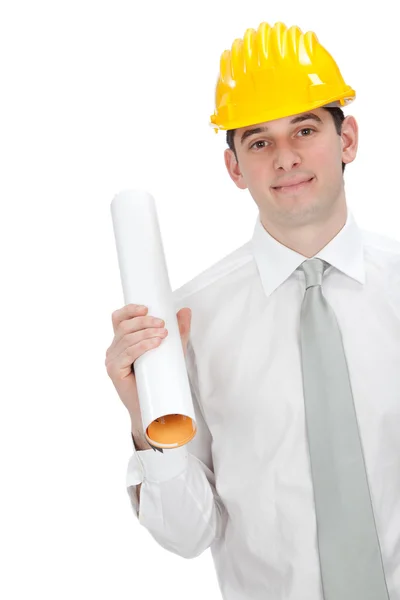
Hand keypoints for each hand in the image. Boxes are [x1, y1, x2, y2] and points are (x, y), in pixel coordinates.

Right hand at [105, 304, 191, 422]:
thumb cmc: (160, 379)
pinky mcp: (114, 371)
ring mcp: (112, 360)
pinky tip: (154, 343)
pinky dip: (141, 346)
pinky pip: (127, 353)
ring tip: (163, 334)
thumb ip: (179, 331)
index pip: (119, 318)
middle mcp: (113, 349)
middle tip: (163, 324)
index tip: (147, 308)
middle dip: (144, 322)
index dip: (130, 310)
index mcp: (122, 341)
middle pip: (124, 326)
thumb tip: (185, 310)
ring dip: (146, 333)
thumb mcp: (172, 351)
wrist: (154, 409)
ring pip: (126, 338)